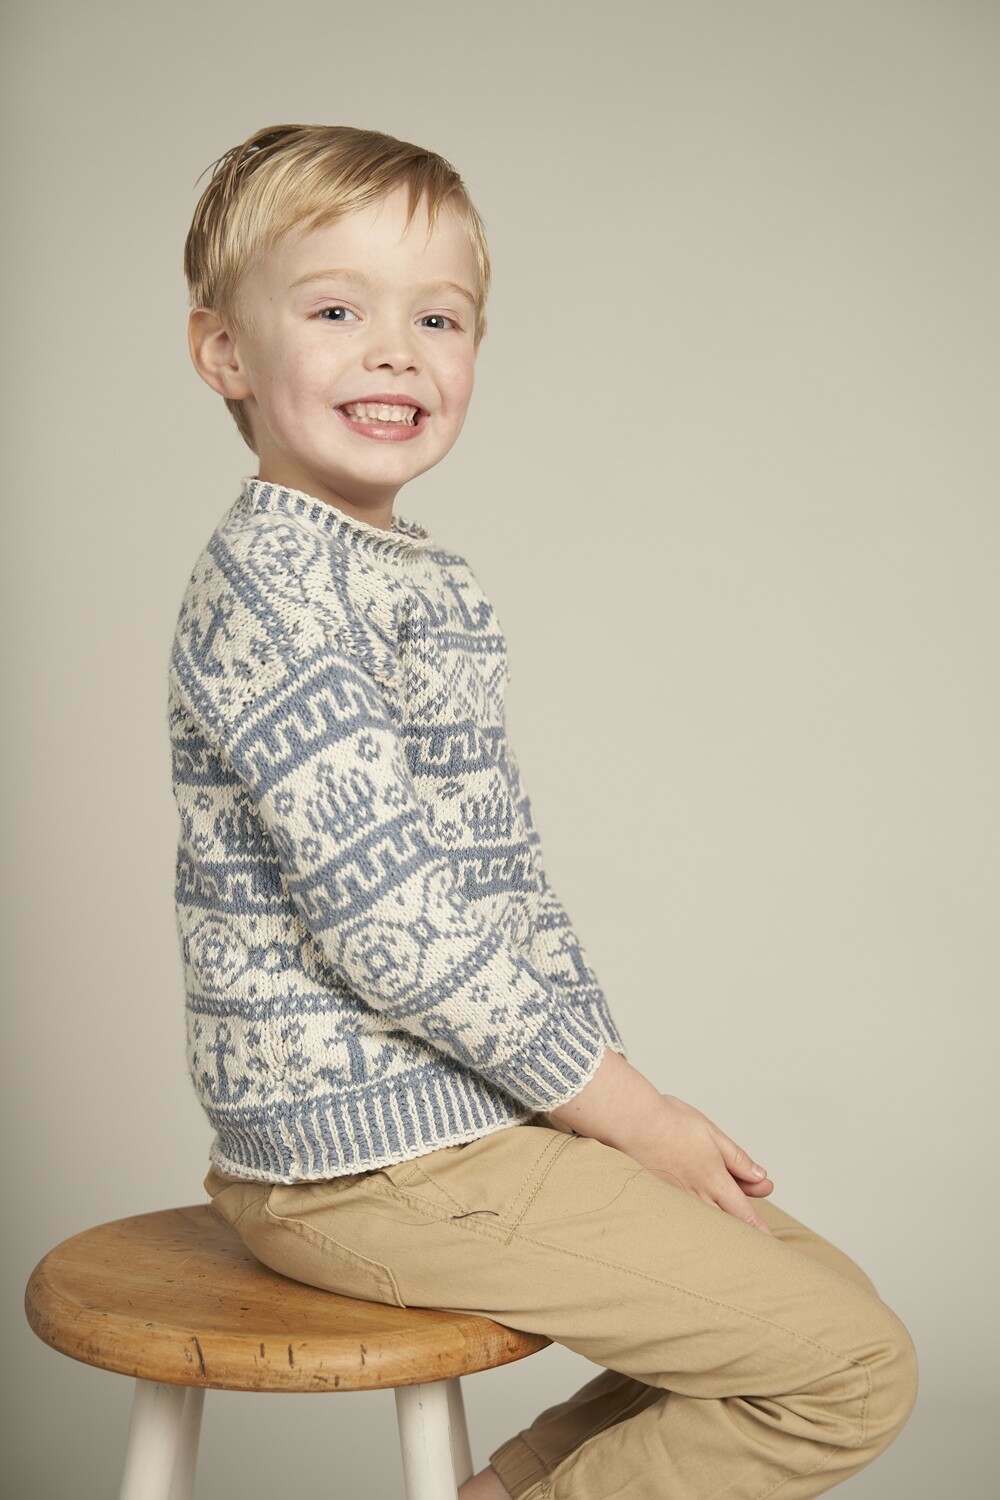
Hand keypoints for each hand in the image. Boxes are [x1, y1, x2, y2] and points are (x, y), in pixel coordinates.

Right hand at [622, 1092, 774, 1233]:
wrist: (632, 1123)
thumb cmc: (671, 1123)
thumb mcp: (712, 1135)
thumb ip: (737, 1159)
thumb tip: (761, 1178)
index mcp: (715, 1179)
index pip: (743, 1213)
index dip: (758, 1230)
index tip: (770, 1246)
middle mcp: (697, 1195)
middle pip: (726, 1223)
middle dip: (742, 1233)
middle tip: (757, 1241)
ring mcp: (678, 1199)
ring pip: (707, 1222)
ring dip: (721, 1229)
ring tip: (731, 1233)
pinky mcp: (662, 1198)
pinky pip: (687, 1216)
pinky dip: (699, 1222)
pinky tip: (700, 1219)